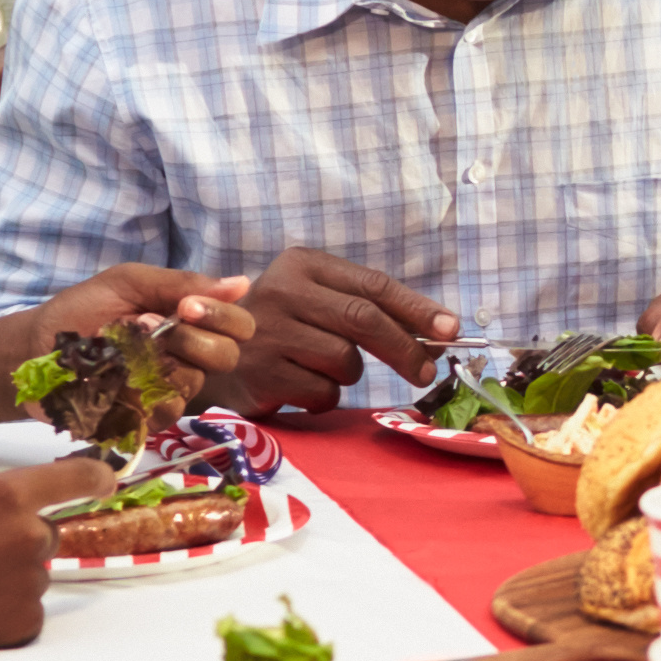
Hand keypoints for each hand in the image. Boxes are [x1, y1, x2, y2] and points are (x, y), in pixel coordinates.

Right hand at [0, 457, 87, 655]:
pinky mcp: (22, 623)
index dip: (94, 478)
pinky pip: (29, 609)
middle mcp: (25, 538)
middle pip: (47, 532)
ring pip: (36, 572)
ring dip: (10, 574)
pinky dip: (6, 608)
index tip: (103, 481)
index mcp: (3, 496)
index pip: (75, 479)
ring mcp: (27, 584)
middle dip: (18, 537)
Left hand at [32, 266, 260, 393]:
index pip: (239, 326)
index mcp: (191, 322)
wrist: (32, 348)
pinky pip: (164, 413)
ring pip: (194, 384)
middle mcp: (188, 357)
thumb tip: (241, 282)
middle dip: (191, 340)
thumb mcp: (127, 283)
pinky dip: (140, 393)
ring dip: (157, 364)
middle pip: (226, 357)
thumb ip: (180, 283)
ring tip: (121, 352)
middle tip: (149, 327)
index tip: (187, 308)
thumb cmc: (80, 310)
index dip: (223, 317)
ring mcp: (168, 391)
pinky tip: (115, 381)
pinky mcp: (145, 419)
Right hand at [235, 249, 459, 411]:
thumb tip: (440, 332)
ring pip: (345, 361)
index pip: (373, 285)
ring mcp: (267, 332)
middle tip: (428, 371)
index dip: (417, 309)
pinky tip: (296, 385)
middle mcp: (282, 290)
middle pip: (364, 320)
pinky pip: (322, 393)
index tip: (451, 329)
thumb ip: (368, 309)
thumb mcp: (315, 302)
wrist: (210, 356)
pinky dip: (322, 396)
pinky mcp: (260, 373)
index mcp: (301, 264)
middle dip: (405, 349)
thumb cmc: (279, 329)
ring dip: (347, 374)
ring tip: (316, 367)